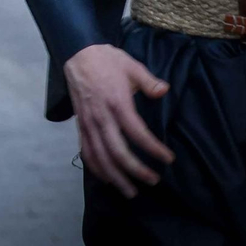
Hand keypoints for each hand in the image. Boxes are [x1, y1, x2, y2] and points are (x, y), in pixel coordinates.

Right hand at [63, 43, 173, 197]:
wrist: (78, 54)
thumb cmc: (107, 60)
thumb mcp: (131, 65)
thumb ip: (149, 81)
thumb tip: (164, 91)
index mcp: (117, 103)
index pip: (137, 133)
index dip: (153, 149)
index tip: (168, 159)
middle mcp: (102, 117)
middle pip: (117, 151)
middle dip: (136, 170)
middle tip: (152, 181)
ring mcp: (88, 123)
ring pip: (100, 156)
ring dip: (115, 176)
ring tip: (130, 191)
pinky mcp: (80, 125)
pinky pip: (86, 150)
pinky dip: (95, 167)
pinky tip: (106, 178)